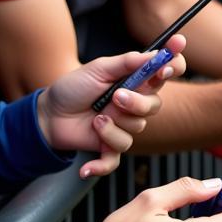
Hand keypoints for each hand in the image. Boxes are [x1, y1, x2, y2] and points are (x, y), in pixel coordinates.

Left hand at [38, 34, 186, 177]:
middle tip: (115, 97)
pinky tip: (86, 167)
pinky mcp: (108, 148)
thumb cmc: (74, 87)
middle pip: (155, 105)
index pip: (167, 70)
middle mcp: (134, 102)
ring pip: (136, 129)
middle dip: (137, 102)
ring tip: (95, 119)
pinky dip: (100, 164)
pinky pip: (114, 160)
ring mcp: (123, 126)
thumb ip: (128, 62)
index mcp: (136, 79)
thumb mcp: (100, 68)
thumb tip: (156, 54)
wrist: (48, 115)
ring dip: (113, 126)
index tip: (166, 68)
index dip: (173, 67)